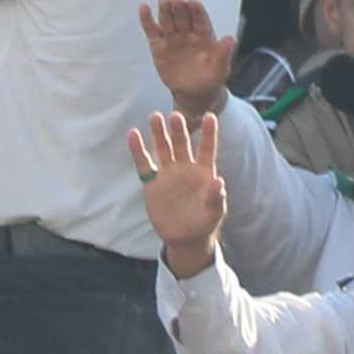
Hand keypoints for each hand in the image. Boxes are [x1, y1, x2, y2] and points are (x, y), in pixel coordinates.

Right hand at [133, 104, 231, 271]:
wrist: (185, 237)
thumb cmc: (204, 222)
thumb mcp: (214, 212)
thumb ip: (216, 197)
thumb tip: (219, 181)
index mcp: (204, 172)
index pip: (207, 149)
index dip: (209, 133)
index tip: (210, 116)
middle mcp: (185, 168)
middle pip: (182, 144)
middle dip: (179, 130)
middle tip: (176, 116)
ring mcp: (168, 173)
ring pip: (163, 149)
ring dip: (159, 134)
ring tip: (155, 117)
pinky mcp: (152, 183)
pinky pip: (144, 163)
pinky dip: (138, 150)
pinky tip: (133, 135)